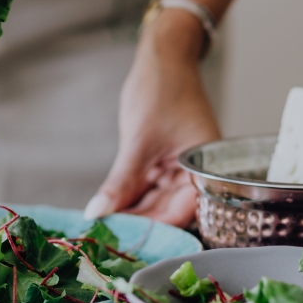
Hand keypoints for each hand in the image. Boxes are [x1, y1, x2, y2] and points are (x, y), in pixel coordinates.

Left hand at [85, 9, 220, 226]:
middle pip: (168, 212)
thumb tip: (98, 213)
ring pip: (154, 203)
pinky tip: (108, 211)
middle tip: (108, 242)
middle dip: (139, 226)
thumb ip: (120, 182)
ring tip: (104, 230)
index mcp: (204, 169)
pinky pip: (146, 189)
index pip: (183, 212)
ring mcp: (177, 169)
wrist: (164, 56)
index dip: (156, 230)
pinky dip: (128, 198)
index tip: (127, 245)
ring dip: (131, 214)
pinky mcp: (161, 163)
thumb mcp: (138, 141)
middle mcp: (195, 174)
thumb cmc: (161, 90)